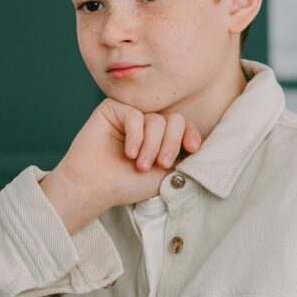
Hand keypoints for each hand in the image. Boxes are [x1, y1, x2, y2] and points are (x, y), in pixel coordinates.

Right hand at [40, 99, 201, 233]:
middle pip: (175, 120)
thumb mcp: (164, 173)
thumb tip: (203, 142)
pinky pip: (136, 115)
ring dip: (151, 145)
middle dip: (170, 144)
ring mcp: (130, 115)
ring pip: (157, 119)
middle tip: (159, 164)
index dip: (191, 135)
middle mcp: (146, 124)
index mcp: (160, 137)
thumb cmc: (126, 185)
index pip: (184, 127)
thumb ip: (182, 156)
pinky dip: (136, 136)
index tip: (192, 149)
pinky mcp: (112, 109)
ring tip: (139, 164)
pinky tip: (129, 153)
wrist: (93, 188)